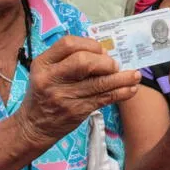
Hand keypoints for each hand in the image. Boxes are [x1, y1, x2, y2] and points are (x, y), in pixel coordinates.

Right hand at [15, 36, 140, 145]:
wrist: (34, 126)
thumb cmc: (45, 92)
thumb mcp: (46, 70)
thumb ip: (68, 58)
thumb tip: (104, 52)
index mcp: (43, 63)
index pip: (68, 44)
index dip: (89, 44)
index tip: (101, 50)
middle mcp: (52, 78)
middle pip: (83, 62)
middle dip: (105, 62)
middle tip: (114, 66)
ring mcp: (64, 96)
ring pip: (99, 83)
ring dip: (122, 78)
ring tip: (136, 75)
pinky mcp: (77, 111)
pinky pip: (103, 99)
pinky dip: (121, 93)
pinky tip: (131, 89)